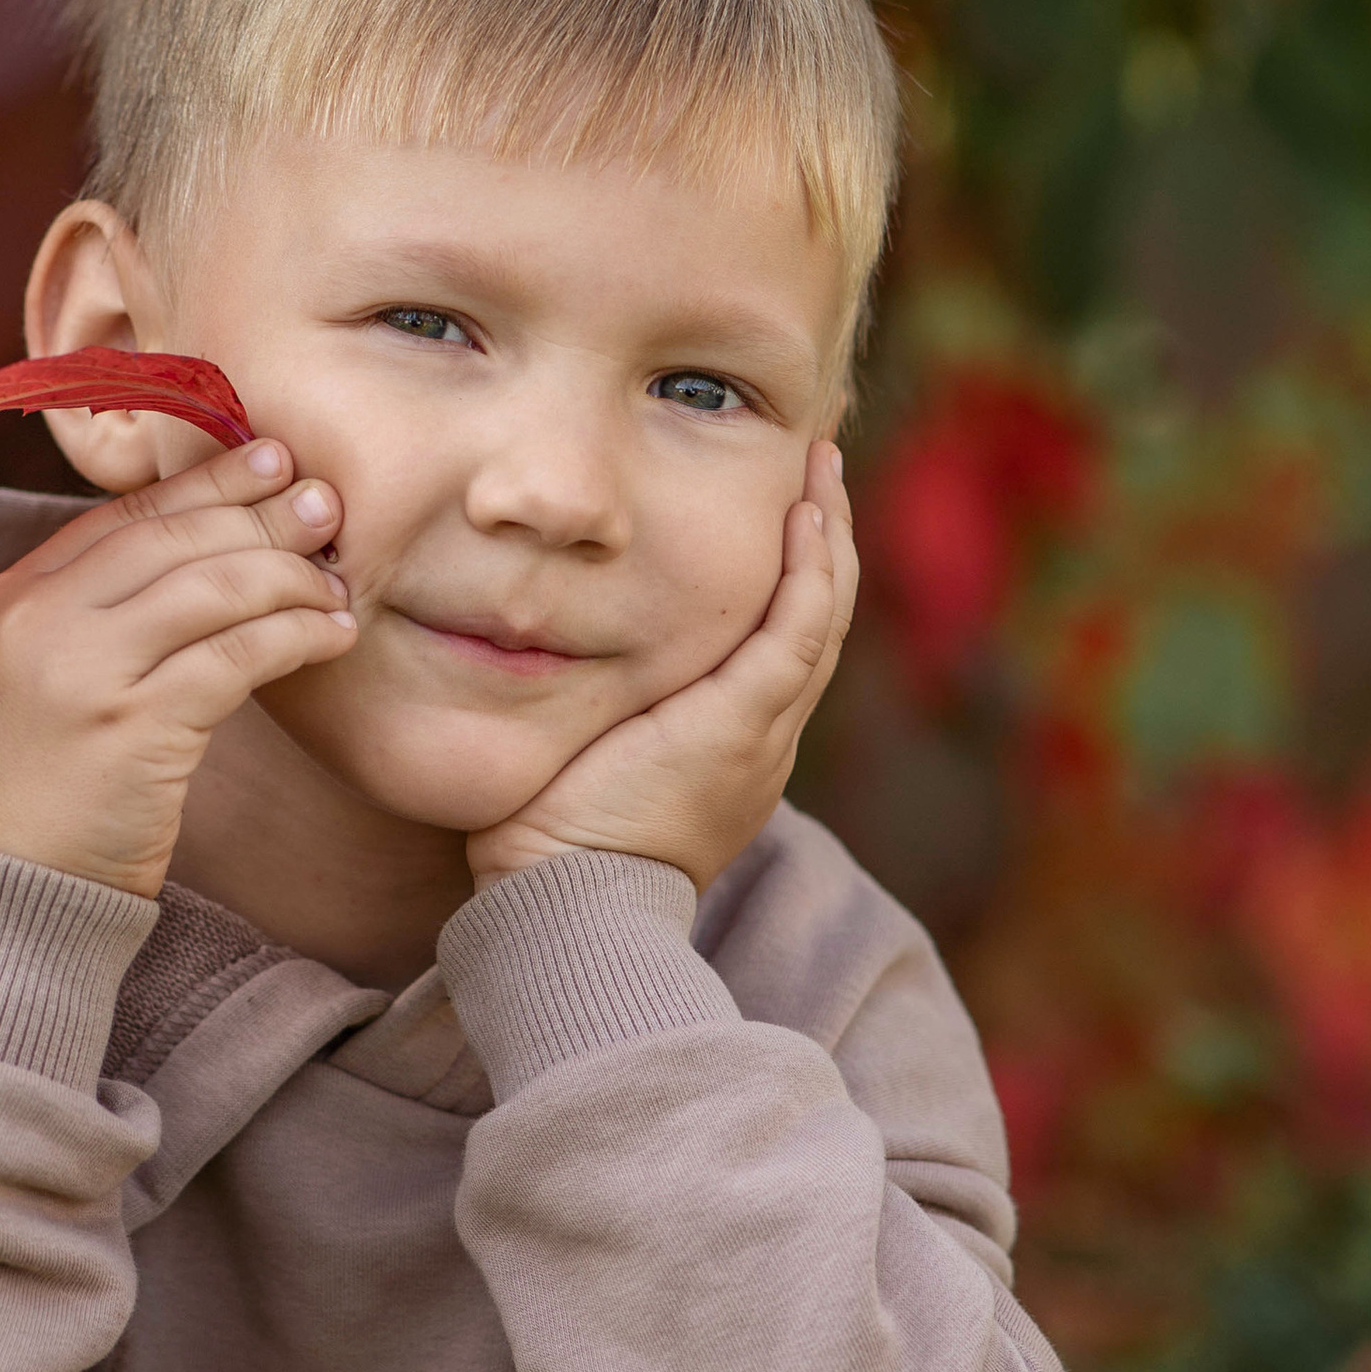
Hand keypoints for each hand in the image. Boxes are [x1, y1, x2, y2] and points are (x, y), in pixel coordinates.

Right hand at [0, 443, 353, 894]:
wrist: (12, 892)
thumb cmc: (49, 787)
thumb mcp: (48, 677)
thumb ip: (102, 611)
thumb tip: (214, 542)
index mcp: (13, 597)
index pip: (125, 514)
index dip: (205, 483)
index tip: (270, 461)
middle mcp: (39, 620)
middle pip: (173, 538)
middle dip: (260, 515)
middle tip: (325, 504)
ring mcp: (83, 672)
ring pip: (213, 588)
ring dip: (290, 576)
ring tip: (337, 578)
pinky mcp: (134, 728)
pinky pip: (237, 657)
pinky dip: (296, 636)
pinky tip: (332, 635)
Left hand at [464, 440, 855, 893]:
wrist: (570, 904)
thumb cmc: (548, 851)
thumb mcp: (582, 765)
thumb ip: (590, 716)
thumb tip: (541, 666)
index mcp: (732, 752)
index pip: (777, 648)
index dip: (789, 581)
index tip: (783, 520)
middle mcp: (764, 739)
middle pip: (816, 621)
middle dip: (824, 543)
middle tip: (820, 473)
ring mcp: (764, 730)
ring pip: (822, 615)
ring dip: (829, 535)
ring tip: (824, 467)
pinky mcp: (745, 719)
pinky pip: (801, 627)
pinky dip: (811, 567)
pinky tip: (809, 513)